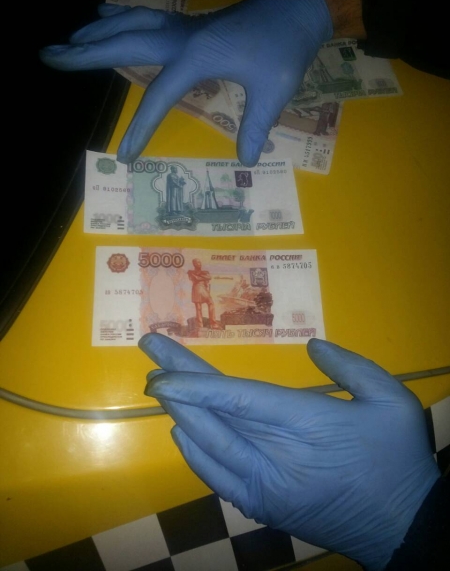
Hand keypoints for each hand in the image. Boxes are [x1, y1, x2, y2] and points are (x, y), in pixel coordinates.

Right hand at [38, 0, 331, 166]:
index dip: (138, 129)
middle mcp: (182, 37)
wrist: (299, 8)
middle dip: (85, 53)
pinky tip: (106, 15)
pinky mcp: (190, 23)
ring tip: (67, 40)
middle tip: (49, 55)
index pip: (158, 97)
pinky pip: (146, 17)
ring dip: (97, 32)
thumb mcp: (274, 91)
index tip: (124, 158)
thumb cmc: (286, 49)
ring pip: (130, 24)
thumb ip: (256, 126)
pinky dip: (121, 17)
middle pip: (123, 43)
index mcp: (197, 56)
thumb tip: (246, 161)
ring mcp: (184, 26)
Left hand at [139, 334, 439, 570]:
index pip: (238, 399)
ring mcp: (264, 487)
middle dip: (177, 385)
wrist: (404, 527)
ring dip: (180, 414)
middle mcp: (275, 458)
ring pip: (208, 448)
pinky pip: (217, 477)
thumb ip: (349, 367)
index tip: (160, 366)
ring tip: (160, 386)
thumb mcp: (391, 400)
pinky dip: (194, 452)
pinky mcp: (263, 505)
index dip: (195, 383)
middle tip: (150, 354)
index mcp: (306, 425)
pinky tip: (180, 430)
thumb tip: (313, 347)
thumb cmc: (397, 458)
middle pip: (214, 417)